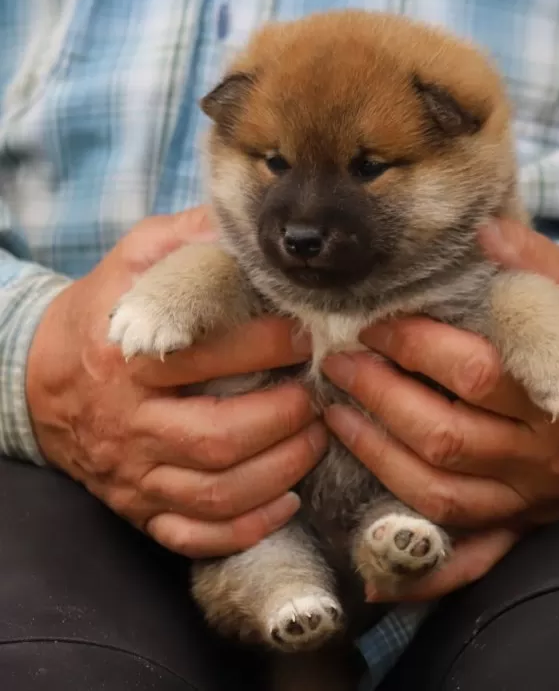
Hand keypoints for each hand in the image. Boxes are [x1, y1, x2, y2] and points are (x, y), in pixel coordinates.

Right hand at [26, 207, 323, 557]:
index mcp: (126, 359)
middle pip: (218, 439)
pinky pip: (192, 535)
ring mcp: (133, 474)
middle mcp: (129, 424)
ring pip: (215, 494)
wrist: (39, 376)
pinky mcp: (139, 507)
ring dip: (280, 473)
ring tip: (316, 440)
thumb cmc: (101, 315)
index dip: (267, 347)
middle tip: (319, 396)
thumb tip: (245, 224)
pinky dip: (244, 528)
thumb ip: (186, 239)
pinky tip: (285, 503)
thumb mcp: (134, 261)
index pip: (206, 358)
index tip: (305, 335)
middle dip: (284, 420)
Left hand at [322, 218, 558, 600]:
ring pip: (443, 493)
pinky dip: (425, 566)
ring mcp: (536, 492)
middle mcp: (545, 451)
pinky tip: (379, 568)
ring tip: (337, 420)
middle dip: (380, 398)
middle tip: (341, 365)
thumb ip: (534, 261)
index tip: (376, 325)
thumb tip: (479, 230)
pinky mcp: (530, 516)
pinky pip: (474, 552)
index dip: (414, 348)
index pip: (471, 374)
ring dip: (380, 458)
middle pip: (445, 436)